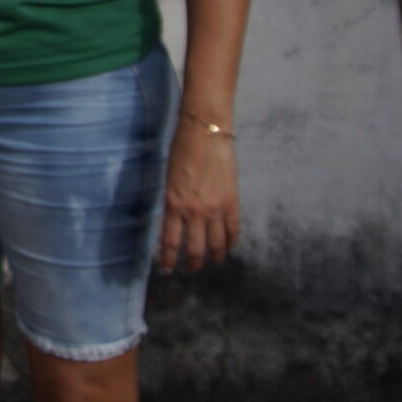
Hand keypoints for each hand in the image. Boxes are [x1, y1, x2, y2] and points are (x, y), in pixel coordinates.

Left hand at [158, 121, 240, 272]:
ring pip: (216, 245)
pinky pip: (233, 230)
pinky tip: (228, 246)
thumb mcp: (169, 179)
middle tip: (192, 268)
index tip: (168, 269)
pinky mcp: (232, 202)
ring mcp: (215, 209)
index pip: (170, 242)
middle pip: (194, 249)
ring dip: (214, 257)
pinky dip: (231, 242)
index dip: (169, 260)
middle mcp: (193, 211)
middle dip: (193, 263)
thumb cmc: (182, 150)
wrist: (206, 132)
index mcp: (173, 204)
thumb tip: (175, 221)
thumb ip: (173, 202)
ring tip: (212, 262)